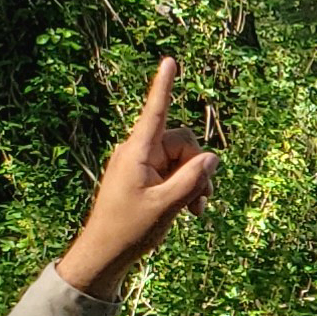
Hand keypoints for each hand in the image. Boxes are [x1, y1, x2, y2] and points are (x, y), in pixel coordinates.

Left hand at [57, 58, 220, 297]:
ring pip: (180, 160)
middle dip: (198, 167)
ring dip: (193, 181)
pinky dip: (183, 188)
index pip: (155, 112)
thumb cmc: (129, 230)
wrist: (104, 254)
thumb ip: (192, 180)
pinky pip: (171, 173)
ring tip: (197, 210)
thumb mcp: (167, 206)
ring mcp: (140, 166)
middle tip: (205, 200)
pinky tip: (189, 210)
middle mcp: (137, 153)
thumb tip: (212, 158)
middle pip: (181, 142)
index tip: (169, 60)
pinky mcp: (143, 179)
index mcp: (137, 152)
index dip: (164, 86)